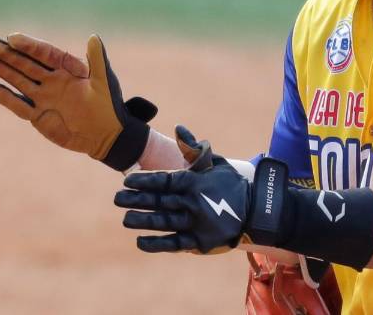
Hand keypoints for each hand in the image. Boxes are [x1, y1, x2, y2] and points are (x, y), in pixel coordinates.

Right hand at [0, 33, 156, 170]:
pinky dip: (7, 98)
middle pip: (27, 65)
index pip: (45, 53)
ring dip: (4, 72)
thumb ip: (97, 59)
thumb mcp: (104, 81)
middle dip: (11, 56)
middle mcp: (52, 81)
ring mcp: (44, 97)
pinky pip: (20, 106)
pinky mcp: (38, 115)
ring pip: (20, 82)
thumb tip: (93, 36)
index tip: (13, 37)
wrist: (104, 134)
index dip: (30, 45)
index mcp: (67, 69)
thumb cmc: (108, 105)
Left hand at [115, 126, 249, 253]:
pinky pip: (173, 243)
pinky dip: (156, 244)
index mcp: (194, 182)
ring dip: (142, 220)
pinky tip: (140, 241)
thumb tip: (178, 128)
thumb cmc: (231, 184)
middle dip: (135, 199)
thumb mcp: (214, 162)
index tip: (126, 180)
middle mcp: (193, 202)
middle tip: (117, 198)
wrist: (256, 211)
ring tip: (125, 219)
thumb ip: (194, 147)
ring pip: (163, 221)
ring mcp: (196, 223)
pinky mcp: (200, 242)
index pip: (163, 180)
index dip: (143, 180)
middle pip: (158, 200)